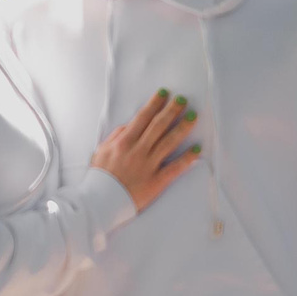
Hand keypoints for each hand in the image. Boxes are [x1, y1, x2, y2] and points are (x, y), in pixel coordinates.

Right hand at [91, 90, 201, 209]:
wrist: (99, 202)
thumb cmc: (99, 177)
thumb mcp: (101, 150)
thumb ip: (116, 136)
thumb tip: (130, 125)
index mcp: (124, 142)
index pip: (142, 117)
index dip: (155, 104)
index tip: (164, 93)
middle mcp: (138, 151)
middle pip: (158, 126)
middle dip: (172, 110)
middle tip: (183, 100)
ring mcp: (148, 166)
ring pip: (169, 142)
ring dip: (183, 127)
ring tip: (193, 116)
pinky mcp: (156, 181)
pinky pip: (174, 168)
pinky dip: (187, 158)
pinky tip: (197, 149)